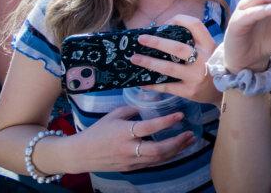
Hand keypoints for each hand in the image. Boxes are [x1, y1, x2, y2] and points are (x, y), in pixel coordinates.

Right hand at [64, 105, 193, 172]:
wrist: (80, 154)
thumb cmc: (97, 131)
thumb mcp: (113, 115)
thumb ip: (133, 109)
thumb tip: (151, 103)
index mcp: (124, 133)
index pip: (149, 127)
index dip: (166, 121)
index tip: (180, 115)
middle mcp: (128, 149)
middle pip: (157, 149)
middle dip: (177, 143)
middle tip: (190, 133)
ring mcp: (130, 161)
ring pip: (158, 159)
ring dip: (176, 150)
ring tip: (190, 140)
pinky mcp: (131, 168)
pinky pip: (153, 163)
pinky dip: (167, 157)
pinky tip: (177, 150)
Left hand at [131, 15, 219, 104]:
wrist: (225, 92)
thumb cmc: (213, 66)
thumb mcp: (211, 50)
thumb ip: (194, 41)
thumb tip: (164, 32)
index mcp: (209, 45)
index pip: (195, 25)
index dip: (179, 20)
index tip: (164, 24)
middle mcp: (203, 59)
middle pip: (177, 47)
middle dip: (156, 42)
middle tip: (141, 39)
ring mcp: (196, 76)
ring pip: (168, 68)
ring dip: (149, 62)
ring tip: (134, 58)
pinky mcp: (189, 91)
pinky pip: (167, 86)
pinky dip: (152, 85)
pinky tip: (141, 83)